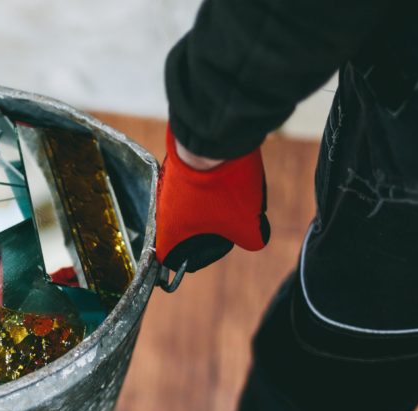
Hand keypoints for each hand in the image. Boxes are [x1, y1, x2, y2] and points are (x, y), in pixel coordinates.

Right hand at [155, 127, 269, 272]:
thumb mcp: (246, 222)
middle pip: (179, 231)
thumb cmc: (223, 188)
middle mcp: (162, 210)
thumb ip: (251, 239)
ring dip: (205, 210)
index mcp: (170, 231)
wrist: (213, 139)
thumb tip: (255, 240)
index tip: (195, 261)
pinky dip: (205, 190)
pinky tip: (227, 184)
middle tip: (223, 231)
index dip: (180, 264)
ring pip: (185, 207)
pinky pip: (190, 187)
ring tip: (231, 205)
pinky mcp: (176, 167)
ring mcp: (166, 186)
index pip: (166, 259)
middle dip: (201, 234)